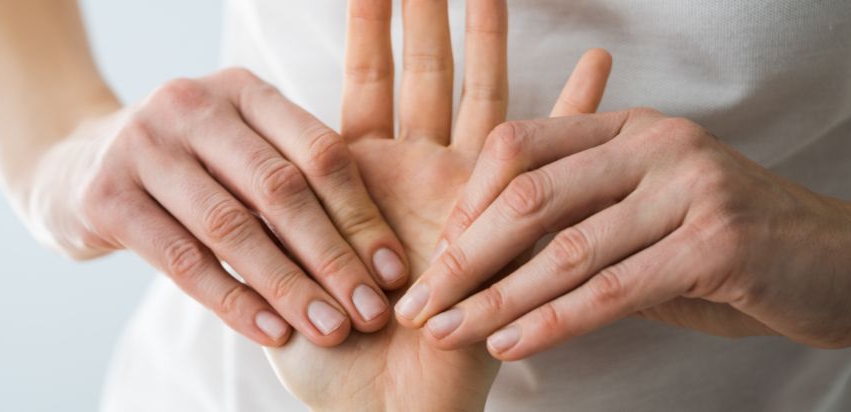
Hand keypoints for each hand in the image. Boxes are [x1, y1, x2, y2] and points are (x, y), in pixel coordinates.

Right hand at [25, 69, 411, 347]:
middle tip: (369, 312)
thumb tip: (381, 260)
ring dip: (287, 286)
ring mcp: (143, 145)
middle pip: (280, 188)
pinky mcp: (106, 194)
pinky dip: (231, 299)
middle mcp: (192, 105)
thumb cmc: (187, 169)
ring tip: (328, 329)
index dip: (361, 215)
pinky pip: (180, 258)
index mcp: (242, 91)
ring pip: (231, 227)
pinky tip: (269, 331)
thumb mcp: (239, 155)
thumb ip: (295, 185)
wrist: (75, 165)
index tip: (393, 272)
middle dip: (332, 257)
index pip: (318, 152)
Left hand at [266, 0, 610, 409]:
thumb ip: (272, 215)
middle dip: (429, 15)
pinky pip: (554, 158)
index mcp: (356, 178)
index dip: (370, 27)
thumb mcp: (280, 270)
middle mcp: (416, 175)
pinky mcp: (508, 226)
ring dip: (495, 42)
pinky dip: (581, 112)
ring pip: (488, 98)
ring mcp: (466, 195)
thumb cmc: (324, 356)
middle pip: (427, 73)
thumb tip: (237, 156)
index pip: (366, 79)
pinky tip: (599, 64)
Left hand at [401, 104, 850, 359]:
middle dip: (465, 256)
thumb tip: (488, 263)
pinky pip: (613, 290)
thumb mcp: (647, 215)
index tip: (436, 255)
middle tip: (420, 303)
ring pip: (566, 250)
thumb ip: (579, 224)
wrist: (839, 262)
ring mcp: (689, 189)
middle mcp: (655, 145)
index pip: (521, 145)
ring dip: (497, 299)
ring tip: (448, 331)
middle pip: (530, 196)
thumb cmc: (725, 242)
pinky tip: (512, 345)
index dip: (468, 201)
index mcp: (628, 127)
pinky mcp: (716, 244)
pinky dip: (554, 322)